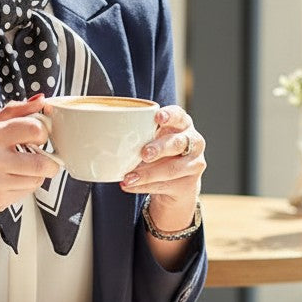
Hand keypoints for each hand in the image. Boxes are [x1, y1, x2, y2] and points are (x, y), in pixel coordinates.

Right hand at [0, 95, 59, 256]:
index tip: (39, 136)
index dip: (43, 133)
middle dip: (49, 161)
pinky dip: (24, 187)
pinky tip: (9, 181)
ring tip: (21, 170)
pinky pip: (26, 193)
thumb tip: (41, 100)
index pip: (34, 129)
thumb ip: (14, 112)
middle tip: (43, 158)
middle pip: (42, 162)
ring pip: (37, 180)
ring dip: (35, 175)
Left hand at [120, 105, 204, 232]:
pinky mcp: (189, 185)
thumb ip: (138, 136)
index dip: (170, 115)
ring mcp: (194, 164)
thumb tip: (106, 136)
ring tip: (128, 178)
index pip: (179, 115)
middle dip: (159, 148)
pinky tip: (131, 185)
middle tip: (144, 153)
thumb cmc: (160, 155)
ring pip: (172, 169)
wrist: (176, 185)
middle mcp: (193, 142)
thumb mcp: (151, 141)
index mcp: (182, 125)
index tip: (157, 117)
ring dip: (148, 174)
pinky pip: (166, 185)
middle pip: (178, 143)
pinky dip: (145, 186)